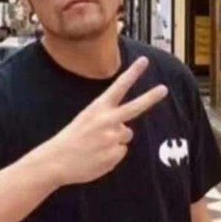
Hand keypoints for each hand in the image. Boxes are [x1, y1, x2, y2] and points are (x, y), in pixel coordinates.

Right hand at [39, 56, 167, 187]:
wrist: (56, 161)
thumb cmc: (71, 139)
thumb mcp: (86, 120)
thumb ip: (108, 120)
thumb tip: (125, 128)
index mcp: (97, 108)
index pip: (118, 87)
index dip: (133, 73)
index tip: (145, 61)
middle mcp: (108, 121)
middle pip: (135, 107)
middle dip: (151, 97)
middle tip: (164, 89)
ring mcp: (113, 138)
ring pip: (126, 135)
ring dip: (115, 140)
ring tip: (96, 146)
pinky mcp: (115, 155)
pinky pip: (120, 152)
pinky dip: (111, 155)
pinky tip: (96, 157)